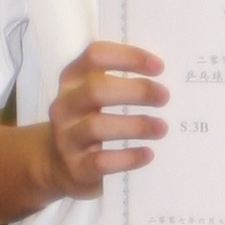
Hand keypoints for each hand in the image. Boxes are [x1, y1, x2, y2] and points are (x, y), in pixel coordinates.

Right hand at [41, 41, 166, 198]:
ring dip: (136, 125)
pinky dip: (128, 157)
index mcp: (71, 80)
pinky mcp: (76, 167)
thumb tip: (163, 83)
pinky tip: (148, 154)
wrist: (59, 164)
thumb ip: (120, 83)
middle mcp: (64, 106)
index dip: (128, 57)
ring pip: (98, 126)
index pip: (95, 56)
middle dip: (136, 91)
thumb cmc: (88, 122)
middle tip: (164, 97)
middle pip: (97, 90)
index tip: (160, 67)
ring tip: (162, 127)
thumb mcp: (94, 97)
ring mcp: (66, 138)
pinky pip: (102, 161)